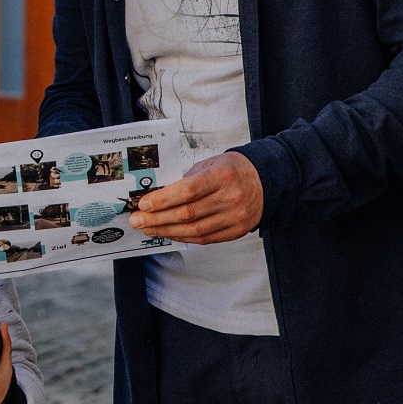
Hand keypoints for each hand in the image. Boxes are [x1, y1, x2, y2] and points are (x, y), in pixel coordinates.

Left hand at [129, 151, 263, 243]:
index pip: (188, 191)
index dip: (162, 199)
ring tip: (148, 228)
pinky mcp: (236, 231)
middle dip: (157, 218)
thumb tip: (158, 197)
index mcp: (222, 176)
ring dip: (166, 231)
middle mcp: (230, 198)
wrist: (265, 181)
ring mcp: (235, 217)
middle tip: (137, 220)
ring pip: (194, 230)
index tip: (143, 204)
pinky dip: (183, 237)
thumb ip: (186, 180)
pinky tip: (168, 233)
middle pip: (187, 214)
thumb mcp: (210, 164)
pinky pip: (204, 239)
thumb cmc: (232, 170)